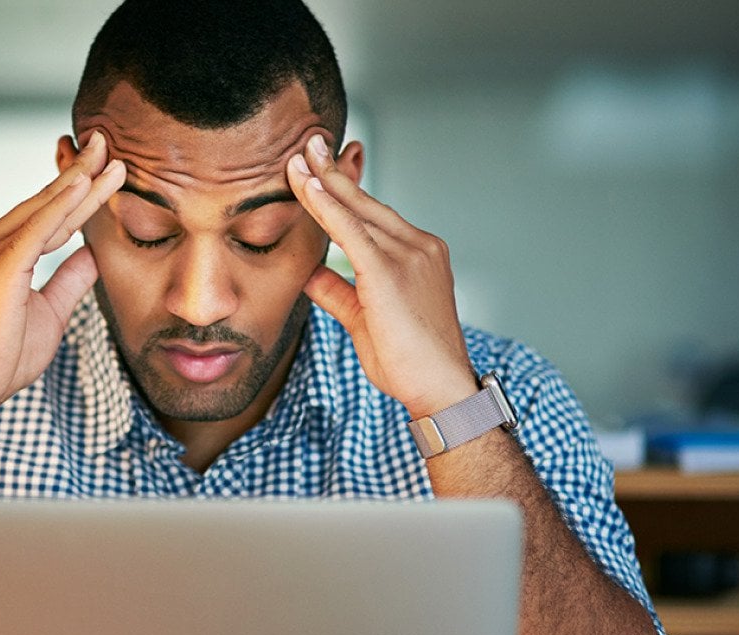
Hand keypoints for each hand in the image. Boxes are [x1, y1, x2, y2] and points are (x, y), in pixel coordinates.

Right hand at [0, 131, 125, 416]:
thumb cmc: (3, 356)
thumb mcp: (51, 312)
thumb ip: (69, 280)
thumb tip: (93, 254)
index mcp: (1, 252)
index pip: (49, 214)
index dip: (78, 191)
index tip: (105, 168)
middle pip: (46, 202)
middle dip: (80, 173)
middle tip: (107, 143)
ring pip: (44, 210)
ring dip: (79, 182)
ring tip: (107, 156)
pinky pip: (36, 230)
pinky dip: (60, 207)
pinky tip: (82, 185)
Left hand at [287, 134, 475, 417]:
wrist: (439, 388)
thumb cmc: (408, 361)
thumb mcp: (363, 318)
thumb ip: (337, 291)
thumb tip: (308, 273)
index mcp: (418, 254)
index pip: (374, 214)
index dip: (346, 189)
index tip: (323, 165)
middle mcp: (418, 246)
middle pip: (366, 201)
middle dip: (333, 170)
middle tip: (309, 142)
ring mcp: (408, 255)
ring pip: (357, 210)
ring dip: (324, 181)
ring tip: (299, 155)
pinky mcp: (390, 272)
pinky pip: (350, 231)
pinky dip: (327, 207)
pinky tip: (308, 187)